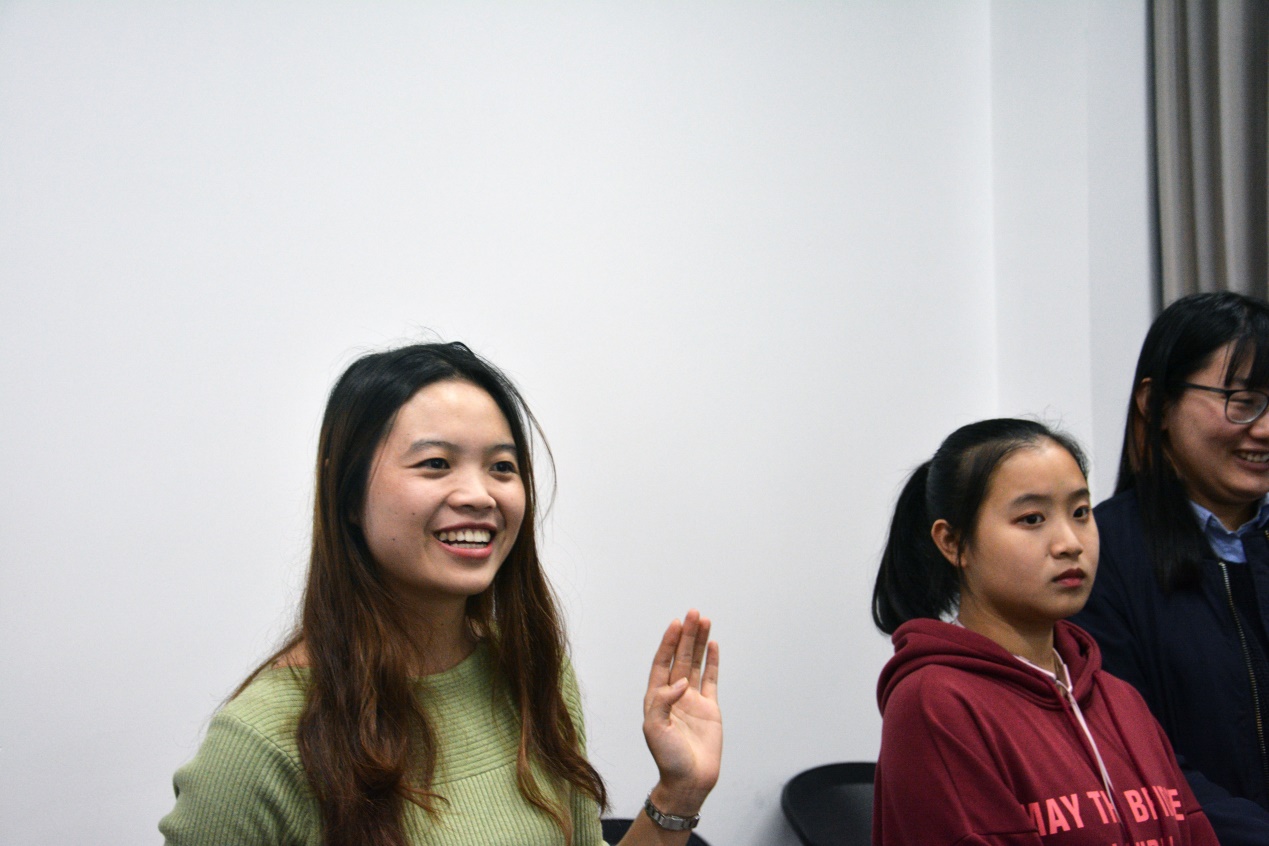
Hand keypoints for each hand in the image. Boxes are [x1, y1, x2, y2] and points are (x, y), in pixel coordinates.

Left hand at [641, 609, 720, 814]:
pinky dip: (713, 662)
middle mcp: (674, 694)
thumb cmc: (667, 758)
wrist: (689, 780)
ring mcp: (692, 699)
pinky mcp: (710, 707)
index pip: (662, 662)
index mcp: (656, 697)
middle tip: (693, 613)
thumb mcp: (655, 729)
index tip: (676, 624)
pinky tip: (714, 645)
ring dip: (700, 643)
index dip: (668, 642)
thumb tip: (681, 682)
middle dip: (686, 635)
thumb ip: (664, 701)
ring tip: (705, 621)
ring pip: (696, 663)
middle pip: (681, 657)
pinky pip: (711, 678)